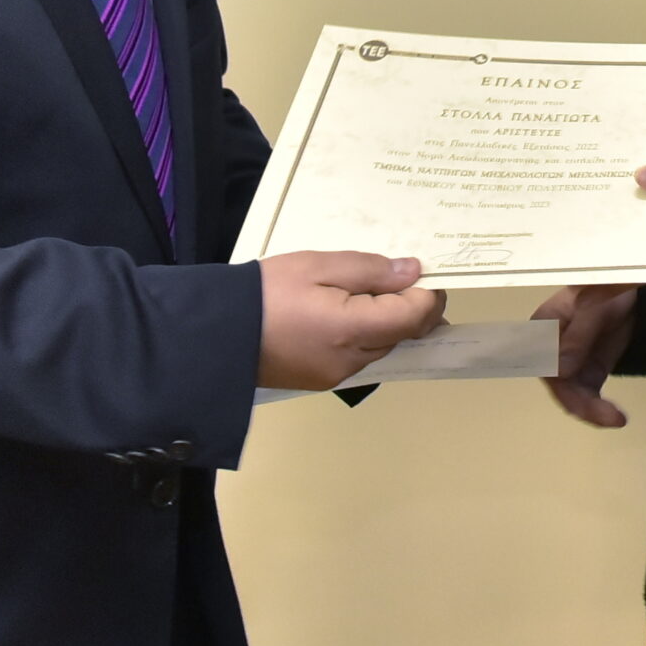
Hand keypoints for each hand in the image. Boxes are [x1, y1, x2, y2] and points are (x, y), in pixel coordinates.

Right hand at [257, 251, 442, 390]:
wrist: (216, 333)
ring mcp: (336, 375)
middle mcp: (351, 361)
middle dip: (410, 307)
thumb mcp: (317, 265)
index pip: (414, 317)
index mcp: (352, 331)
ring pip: (382, 347)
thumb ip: (369, 270)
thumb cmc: (266, 291)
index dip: (429, 294)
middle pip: (402, 335)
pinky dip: (365, 335)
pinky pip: (359, 356)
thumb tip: (413, 273)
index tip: (427, 273)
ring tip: (371, 291)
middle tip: (403, 277)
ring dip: (387, 322)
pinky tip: (348, 313)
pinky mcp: (322, 380)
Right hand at [534, 284, 637, 427]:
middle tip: (608, 416)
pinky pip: (589, 397)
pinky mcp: (587, 374)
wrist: (628, 292)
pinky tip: (616, 417)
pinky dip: (600, 409)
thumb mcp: (593, 308)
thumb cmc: (605, 290)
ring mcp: (570, 365)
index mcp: (542, 329)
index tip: (576, 397)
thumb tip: (559, 372)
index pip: (542, 361)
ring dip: (593, 411)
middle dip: (582, 404)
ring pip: (574, 396)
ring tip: (616, 419)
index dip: (556, 381)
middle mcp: (550, 352)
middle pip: (559, 385)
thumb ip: (577, 338)